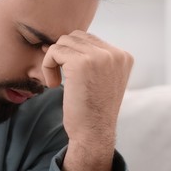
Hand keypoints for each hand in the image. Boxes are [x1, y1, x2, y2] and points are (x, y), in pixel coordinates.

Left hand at [42, 30, 132, 170]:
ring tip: (56, 81)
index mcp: (123, 56)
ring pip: (64, 42)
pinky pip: (54, 51)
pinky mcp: (81, 63)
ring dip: (54, 60)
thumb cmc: (92, 109)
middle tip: (58, 76)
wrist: (93, 134)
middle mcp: (115, 54)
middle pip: (76, 36)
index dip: (71, 53)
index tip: (64, 71)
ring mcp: (100, 57)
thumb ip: (91, 58)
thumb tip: (59, 40)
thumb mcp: (101, 79)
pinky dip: (47, 66)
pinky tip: (53, 85)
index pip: (89, 39)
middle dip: (62, 54)